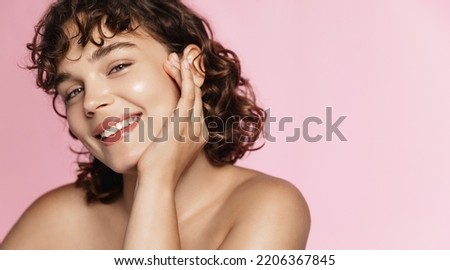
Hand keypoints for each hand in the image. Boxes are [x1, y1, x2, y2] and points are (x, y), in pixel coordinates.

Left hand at [136, 52, 207, 189]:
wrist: (157, 182)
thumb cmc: (156, 172)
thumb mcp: (165, 152)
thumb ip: (167, 139)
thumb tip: (157, 134)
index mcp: (198, 137)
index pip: (194, 107)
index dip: (187, 90)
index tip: (177, 77)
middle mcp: (200, 130)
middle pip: (196, 97)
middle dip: (187, 77)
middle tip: (176, 60)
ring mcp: (193, 126)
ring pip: (193, 92)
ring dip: (184, 73)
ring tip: (175, 58)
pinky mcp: (183, 122)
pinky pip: (188, 94)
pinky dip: (185, 78)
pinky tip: (180, 65)